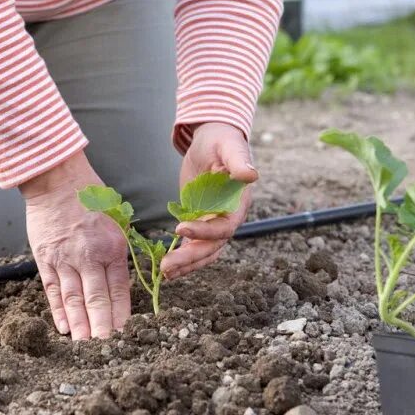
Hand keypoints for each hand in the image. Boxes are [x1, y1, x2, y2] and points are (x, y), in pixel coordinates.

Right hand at [20, 151, 129, 338]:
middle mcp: (89, 257)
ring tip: (85, 346)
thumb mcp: (117, 222)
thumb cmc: (90, 198)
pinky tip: (64, 327)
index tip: (123, 334)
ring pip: (74, 300)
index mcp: (112, 248)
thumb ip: (118, 254)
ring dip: (80, 325)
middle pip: (96, 300)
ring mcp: (65, 259)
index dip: (120, 315)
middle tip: (105, 350)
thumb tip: (121, 284)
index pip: (118, 290)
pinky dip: (58, 310)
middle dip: (101, 328)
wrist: (56, 180)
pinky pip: (52, 291)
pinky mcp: (45, 259)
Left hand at [161, 122, 256, 279]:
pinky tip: (166, 269)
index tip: (181, 228)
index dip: (205, 232)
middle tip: (166, 266)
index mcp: (238, 204)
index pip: (224, 227)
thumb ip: (238, 160)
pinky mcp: (200, 223)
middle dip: (190, 258)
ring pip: (203, 252)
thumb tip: (250, 174)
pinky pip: (193, 246)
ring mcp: (214, 223)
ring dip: (186, 264)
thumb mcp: (230, 146)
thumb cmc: (222, 140)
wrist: (212, 140)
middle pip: (212, 247)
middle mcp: (228, 218)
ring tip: (164, 274)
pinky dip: (182, 258)